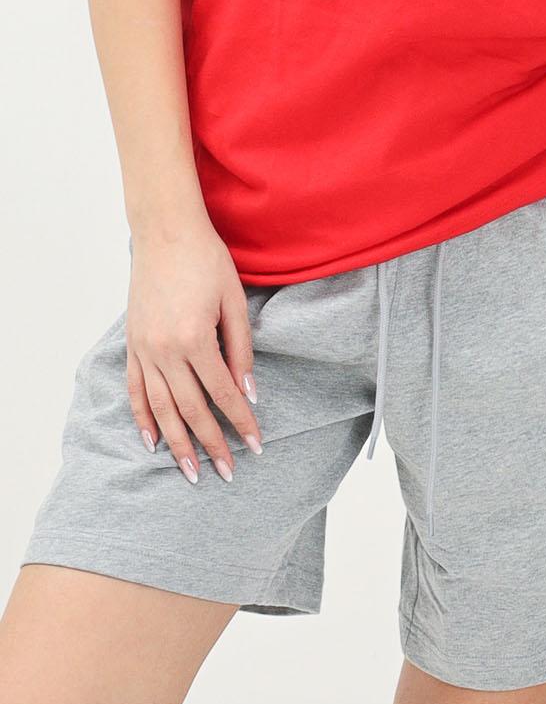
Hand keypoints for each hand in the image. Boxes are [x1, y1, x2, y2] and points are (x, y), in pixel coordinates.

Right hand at [126, 214, 263, 481]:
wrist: (165, 232)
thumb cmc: (206, 260)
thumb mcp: (234, 300)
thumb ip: (241, 349)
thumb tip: (249, 393)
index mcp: (193, 339)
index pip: (222, 393)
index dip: (240, 421)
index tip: (256, 445)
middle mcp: (164, 351)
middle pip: (190, 409)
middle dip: (211, 444)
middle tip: (228, 472)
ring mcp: (143, 349)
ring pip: (160, 408)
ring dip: (177, 443)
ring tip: (190, 472)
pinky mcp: (132, 344)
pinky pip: (136, 390)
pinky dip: (143, 418)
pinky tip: (152, 441)